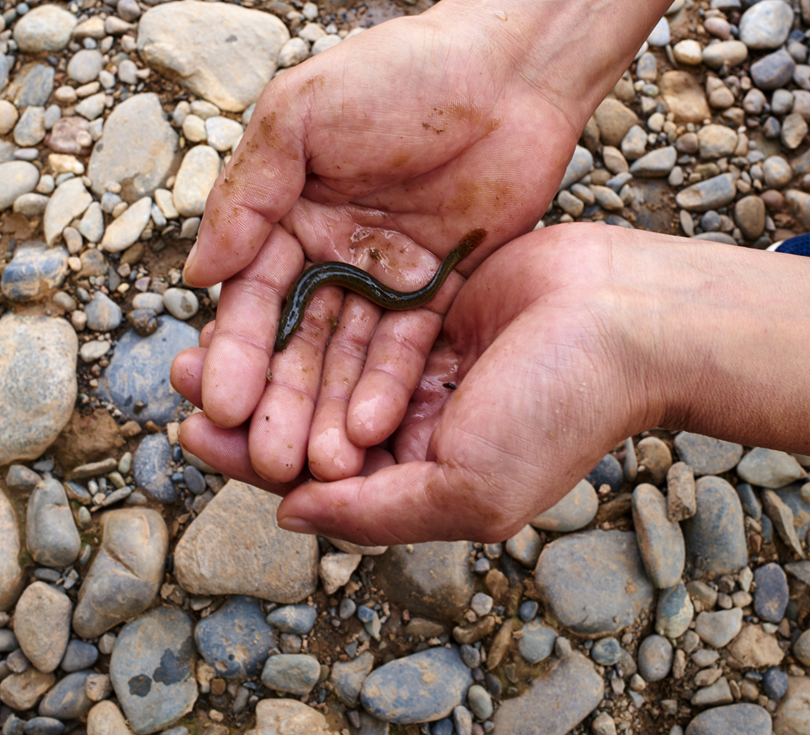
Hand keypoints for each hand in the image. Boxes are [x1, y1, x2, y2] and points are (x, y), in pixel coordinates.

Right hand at [173, 8, 591, 483]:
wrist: (510, 70)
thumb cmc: (399, 74)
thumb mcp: (302, 116)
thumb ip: (250, 194)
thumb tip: (195, 277)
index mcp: (286, 210)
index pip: (252, 294)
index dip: (237, 351)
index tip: (221, 404)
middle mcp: (328, 250)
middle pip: (297, 339)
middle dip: (278, 399)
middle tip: (264, 457)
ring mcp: (384, 274)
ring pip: (347, 356)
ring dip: (326, 409)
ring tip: (312, 466)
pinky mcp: (438, 290)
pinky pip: (407, 350)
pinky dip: (385, 388)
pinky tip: (368, 431)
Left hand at [178, 223, 678, 543]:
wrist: (626, 315)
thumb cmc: (557, 409)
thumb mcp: (465, 490)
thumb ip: (376, 512)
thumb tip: (290, 514)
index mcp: (426, 478)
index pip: (321, 480)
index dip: (253, 461)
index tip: (194, 434)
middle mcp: (418, 424)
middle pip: (313, 418)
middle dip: (249, 402)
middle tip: (182, 381)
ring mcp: (423, 361)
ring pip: (328, 361)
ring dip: (270, 353)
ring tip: (203, 337)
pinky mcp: (430, 301)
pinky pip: (358, 311)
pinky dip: (313, 309)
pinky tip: (265, 295)